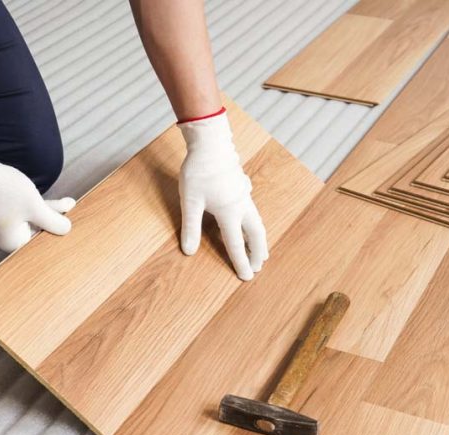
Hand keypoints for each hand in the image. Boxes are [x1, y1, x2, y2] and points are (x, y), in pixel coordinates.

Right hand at [0, 138, 73, 251]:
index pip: (42, 241)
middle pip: (38, 229)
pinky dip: (32, 203)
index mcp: (13, 243)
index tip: (75, 226)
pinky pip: (19, 210)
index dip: (58, 231)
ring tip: (69, 201)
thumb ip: (53, 221)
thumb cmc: (1, 189)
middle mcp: (4, 237)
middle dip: (56, 217)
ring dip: (48, 208)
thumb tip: (67, 230)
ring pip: (30, 217)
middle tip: (73, 207)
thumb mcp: (35, 206)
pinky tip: (44, 197)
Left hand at [177, 109, 267, 280]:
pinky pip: (252, 211)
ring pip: (257, 222)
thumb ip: (191, 228)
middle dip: (258, 252)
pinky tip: (248, 223)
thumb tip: (188, 251)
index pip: (235, 244)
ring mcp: (245, 195)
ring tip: (259, 250)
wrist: (211, 143)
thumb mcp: (190, 202)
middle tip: (259, 266)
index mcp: (230, 212)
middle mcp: (242, 206)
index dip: (241, 262)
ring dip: (258, 239)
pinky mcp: (243, 187)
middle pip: (255, 235)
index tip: (247, 277)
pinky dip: (253, 224)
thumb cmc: (199, 172)